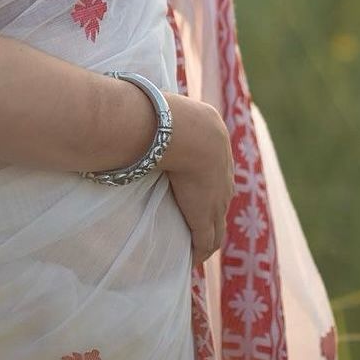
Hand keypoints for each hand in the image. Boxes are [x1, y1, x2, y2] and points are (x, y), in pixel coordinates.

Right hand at [161, 93, 234, 267]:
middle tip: (198, 224)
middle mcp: (223, 177)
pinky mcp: (204, 217)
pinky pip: (206, 241)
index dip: (208, 185)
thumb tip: (136, 100)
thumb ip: (160, 112)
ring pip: (217, 224)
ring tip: (196, 246)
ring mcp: (216, 199)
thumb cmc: (173, 117)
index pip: (217, 173)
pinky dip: (200, 251)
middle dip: (211, 213)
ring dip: (207, 236)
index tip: (197, 191)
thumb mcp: (173, 110)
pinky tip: (192, 259)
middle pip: (221, 201)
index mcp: (218, 148)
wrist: (187, 133)